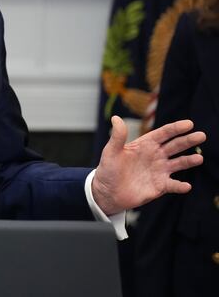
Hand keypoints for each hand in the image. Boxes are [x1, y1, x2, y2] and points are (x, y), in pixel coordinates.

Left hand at [91, 115, 205, 214]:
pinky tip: (186, 186)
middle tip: (201, 136)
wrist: (107, 192)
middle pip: (175, 146)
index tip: (189, 124)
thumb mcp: (111, 152)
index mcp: (146, 144)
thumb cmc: (108, 169)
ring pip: (179, 163)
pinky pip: (173, 185)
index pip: (164, 134)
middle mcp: (156, 156)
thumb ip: (117, 136)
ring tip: (198, 158)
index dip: (176, 128)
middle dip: (188, 140)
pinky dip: (180, 186)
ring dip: (189, 161)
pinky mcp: (160, 186)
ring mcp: (159, 171)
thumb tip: (115, 118)